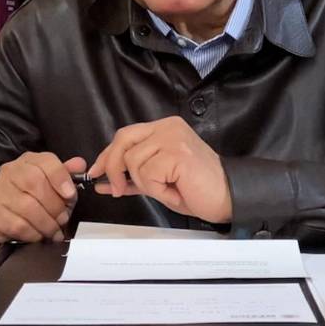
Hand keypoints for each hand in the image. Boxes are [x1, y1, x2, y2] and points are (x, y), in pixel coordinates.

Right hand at [0, 152, 86, 249]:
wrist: (4, 224)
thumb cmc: (34, 203)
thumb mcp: (54, 188)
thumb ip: (67, 176)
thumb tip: (80, 164)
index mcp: (28, 162)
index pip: (45, 161)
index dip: (61, 178)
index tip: (70, 195)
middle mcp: (9, 172)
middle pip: (35, 182)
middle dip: (54, 205)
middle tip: (63, 219)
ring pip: (27, 206)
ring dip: (46, 223)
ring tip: (54, 231)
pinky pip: (17, 224)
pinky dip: (33, 233)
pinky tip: (38, 236)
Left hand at [88, 116, 231, 223]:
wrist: (227, 198)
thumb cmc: (197, 190)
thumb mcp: (158, 182)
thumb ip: (132, 177)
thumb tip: (103, 181)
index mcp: (165, 128)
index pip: (125, 135)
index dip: (108, 155)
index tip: (97, 172)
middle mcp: (168, 127)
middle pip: (123, 140)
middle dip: (113, 167)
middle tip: (117, 188)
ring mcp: (173, 138)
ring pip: (133, 161)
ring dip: (145, 184)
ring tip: (166, 189)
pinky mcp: (176, 153)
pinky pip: (148, 174)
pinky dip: (156, 189)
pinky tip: (173, 190)